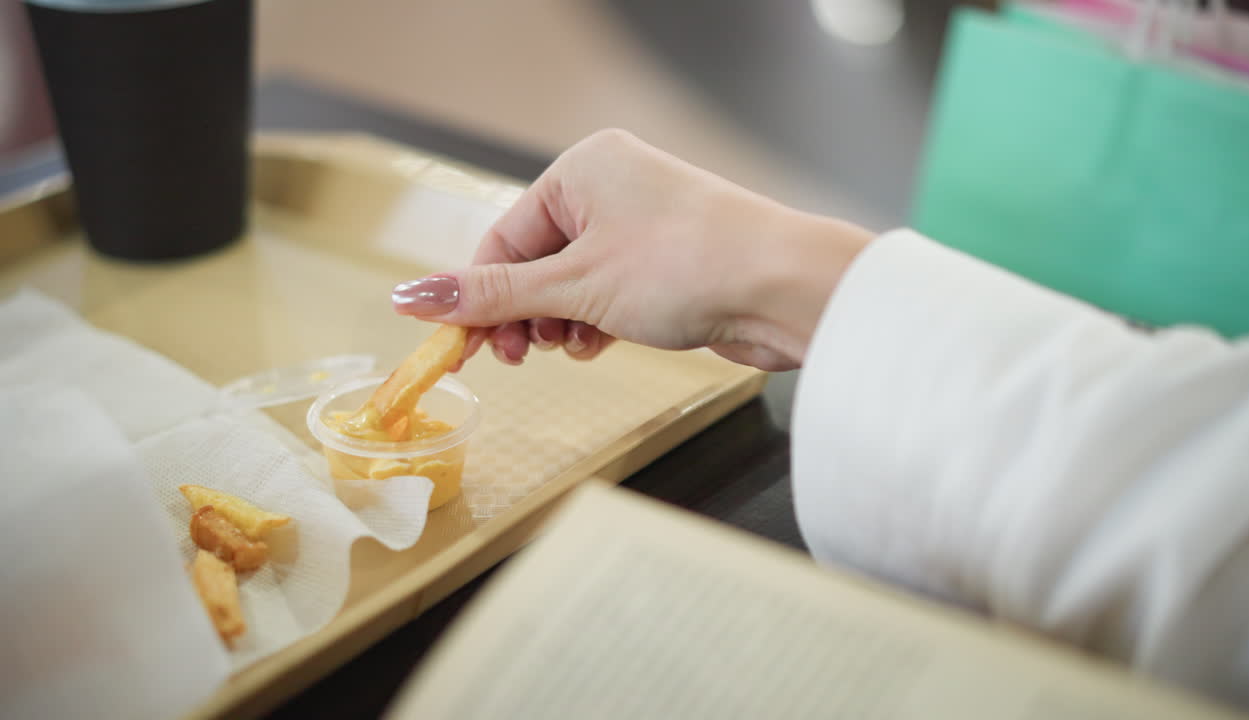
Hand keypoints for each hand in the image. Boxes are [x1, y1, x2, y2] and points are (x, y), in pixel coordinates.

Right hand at [391, 129, 871, 370]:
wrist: (787, 289)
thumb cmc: (689, 266)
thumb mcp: (576, 286)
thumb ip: (493, 295)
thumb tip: (413, 297)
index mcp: (583, 169)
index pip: (504, 238)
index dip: (477, 298)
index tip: (462, 349)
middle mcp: (612, 188)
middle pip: (535, 261)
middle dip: (524, 314)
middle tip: (519, 358)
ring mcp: (642, 225)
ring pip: (571, 283)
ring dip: (560, 323)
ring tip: (571, 346)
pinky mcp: (666, 263)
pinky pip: (606, 293)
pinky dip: (595, 322)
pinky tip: (600, 344)